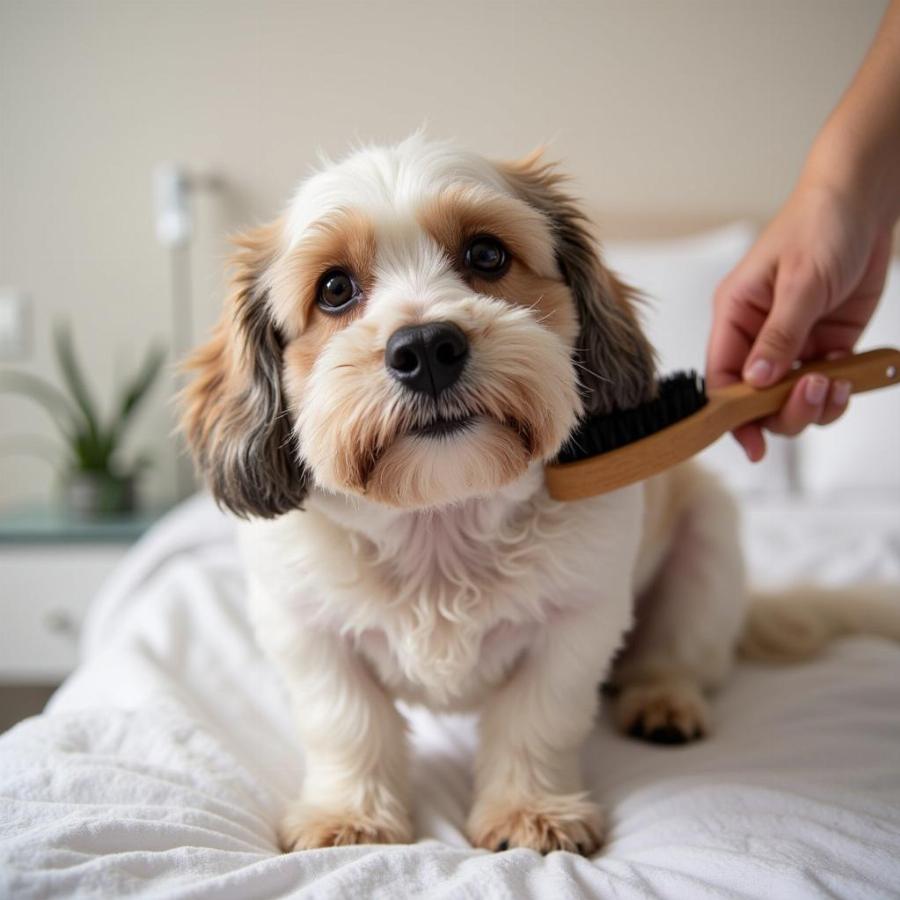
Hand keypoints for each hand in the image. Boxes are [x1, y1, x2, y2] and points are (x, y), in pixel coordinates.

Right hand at [706, 181, 891, 460]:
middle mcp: (758, 337)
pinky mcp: (826, 344)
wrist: (863, 201)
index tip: (753, 444)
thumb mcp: (799, 281)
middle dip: (784, 409)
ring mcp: (793, 343)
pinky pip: (826, 386)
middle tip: (815, 392)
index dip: (731, 416)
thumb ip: (779, 335)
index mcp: (735, 317)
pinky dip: (840, 393)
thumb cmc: (819, 226)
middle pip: (756, 400)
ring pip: (791, 400)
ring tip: (837, 383)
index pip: (722, 378)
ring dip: (815, 405)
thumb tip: (757, 384)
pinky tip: (852, 375)